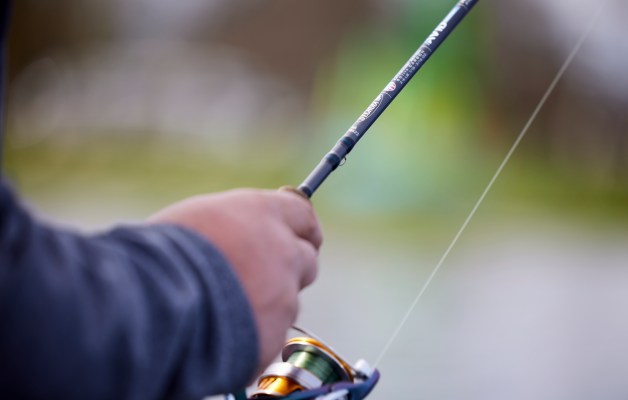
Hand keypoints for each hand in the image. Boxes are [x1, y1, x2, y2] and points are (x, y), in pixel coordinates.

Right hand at [148, 188, 321, 373]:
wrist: (148, 304)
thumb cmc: (159, 255)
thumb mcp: (198, 219)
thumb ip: (236, 225)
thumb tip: (244, 233)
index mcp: (262, 214)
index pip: (303, 215)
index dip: (301, 228)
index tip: (299, 236)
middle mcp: (282, 251)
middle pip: (306, 260)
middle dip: (289, 268)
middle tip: (262, 277)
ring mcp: (283, 296)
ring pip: (288, 301)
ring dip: (268, 304)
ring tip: (223, 308)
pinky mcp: (273, 334)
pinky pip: (271, 335)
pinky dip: (253, 335)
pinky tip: (221, 332)